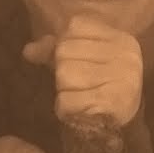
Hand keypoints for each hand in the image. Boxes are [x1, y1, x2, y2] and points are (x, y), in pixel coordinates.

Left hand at [23, 14, 142, 127]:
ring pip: (64, 76)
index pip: (75, 26)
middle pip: (65, 51)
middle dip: (63, 71)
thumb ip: (54, 50)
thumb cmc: (100, 87)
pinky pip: (67, 101)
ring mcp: (122, 79)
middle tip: (79, 85)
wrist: (124, 126)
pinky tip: (78, 111)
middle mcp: (125, 55)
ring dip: (64, 91)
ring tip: (80, 98)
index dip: (65, 46)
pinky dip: (65, 109)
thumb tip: (28, 51)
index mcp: (120, 39)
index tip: (78, 62)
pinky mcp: (113, 103)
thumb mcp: (80, 61)